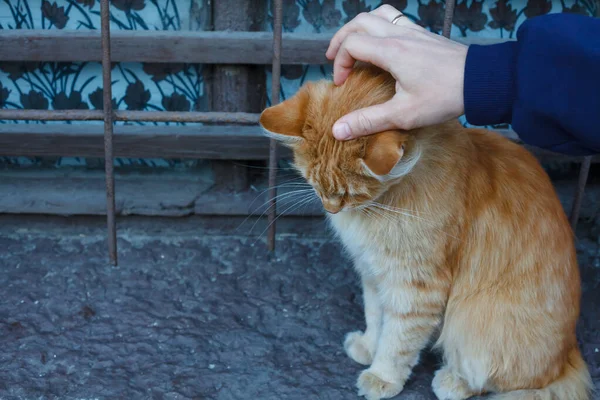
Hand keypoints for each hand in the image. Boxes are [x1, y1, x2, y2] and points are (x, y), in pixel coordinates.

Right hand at [326, 5, 467, 139]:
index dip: (340, 63)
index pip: (352, 44)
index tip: (343, 84)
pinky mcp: (425, 35)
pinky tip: (383, 44)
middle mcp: (400, 35)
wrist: (483, 81)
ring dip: (360, 26)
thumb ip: (368, 121)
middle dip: (341, 38)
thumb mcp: (403, 114)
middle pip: (359, 22)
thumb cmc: (445, 96)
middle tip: (333, 58)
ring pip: (378, 14)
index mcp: (391, 51)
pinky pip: (396, 19)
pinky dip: (380, 26)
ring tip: (353, 44)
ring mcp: (414, 32)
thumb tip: (338, 130)